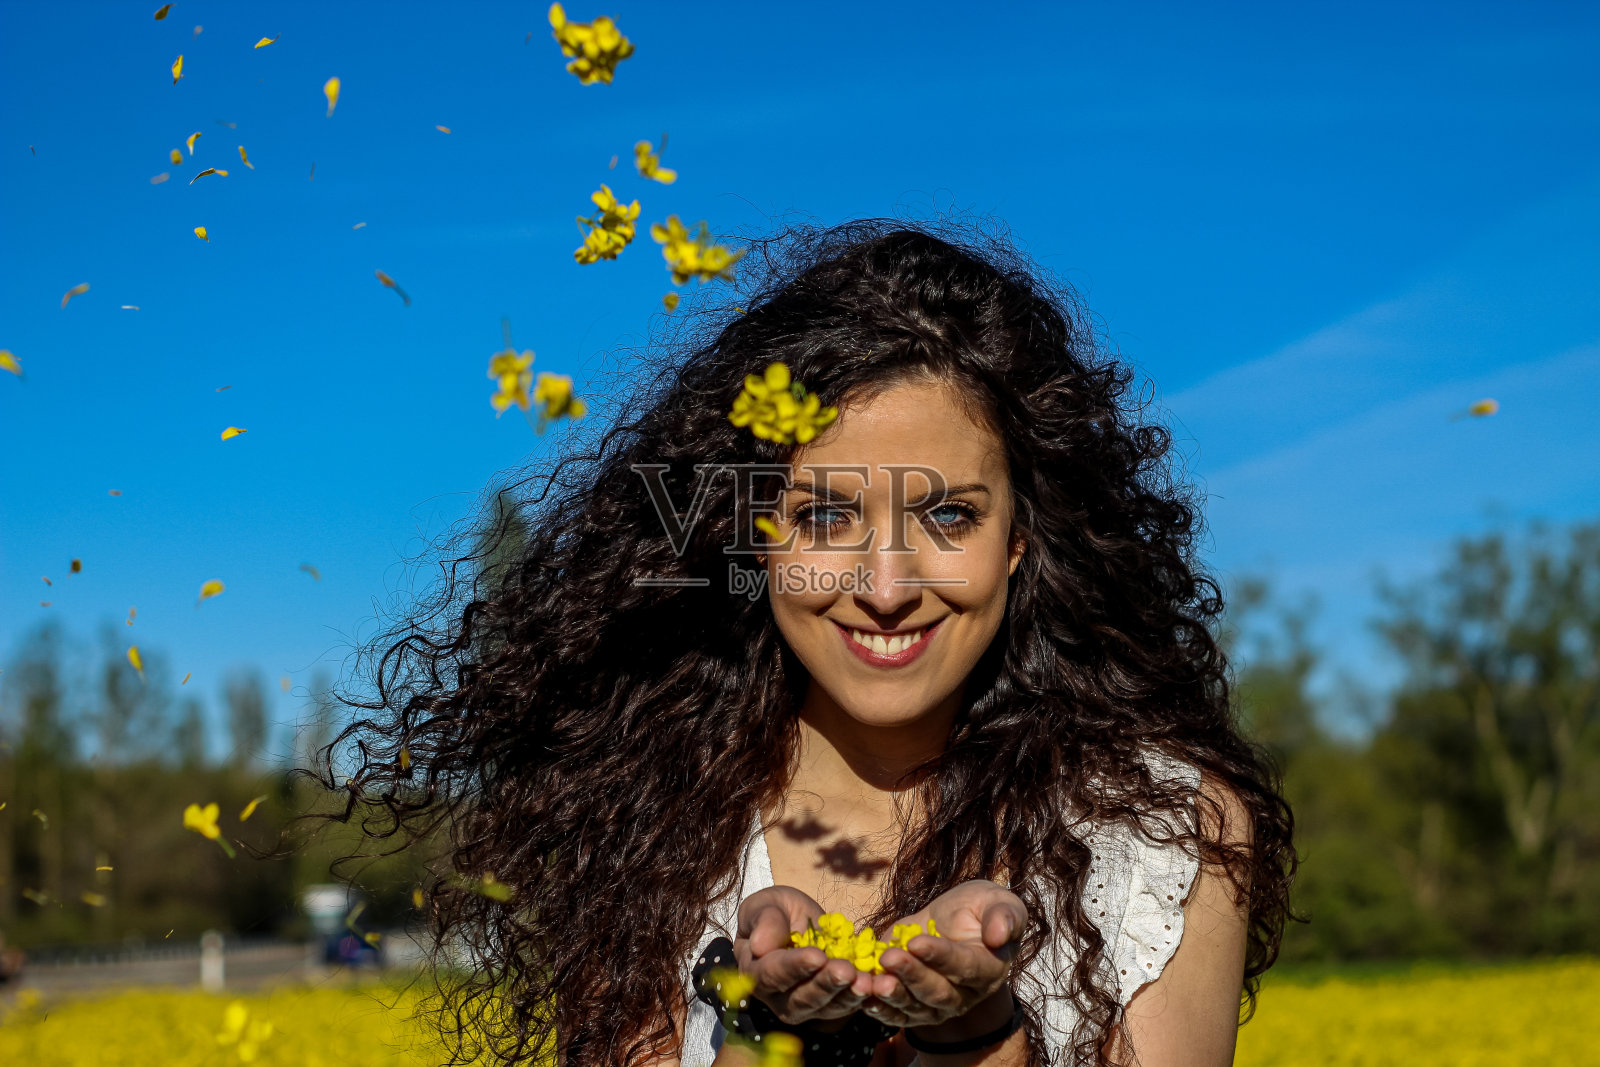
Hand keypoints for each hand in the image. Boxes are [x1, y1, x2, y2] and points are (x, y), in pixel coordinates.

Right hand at [733, 885, 875, 1024]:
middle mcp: (777, 997)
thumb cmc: (774, 912)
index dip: (795, 966)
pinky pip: (846, 1007)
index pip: (772, 973)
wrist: (793, 924)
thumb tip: (758, 945)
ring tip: (866, 982)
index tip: (817, 956)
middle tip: (847, 971)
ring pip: (826, 1008)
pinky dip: (862, 998)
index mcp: (755, 971)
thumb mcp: (765, 905)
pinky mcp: (828, 1007)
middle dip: (827, 984)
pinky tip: (877, 986)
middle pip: (802, 998)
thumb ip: (764, 922)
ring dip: (848, 996)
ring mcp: (804, 1006)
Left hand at [858, 879, 1025, 1031]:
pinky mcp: (913, 1007)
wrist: (957, 922)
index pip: (964, 966)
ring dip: (891, 996)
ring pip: (914, 1007)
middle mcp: (965, 994)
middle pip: (937, 992)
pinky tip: (862, 993)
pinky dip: (878, 1007)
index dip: (941, 956)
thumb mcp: (996, 901)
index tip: (917, 941)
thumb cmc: (979, 909)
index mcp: (987, 968)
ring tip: (871, 982)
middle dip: (911, 975)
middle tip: (888, 958)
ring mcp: (937, 1005)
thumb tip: (1000, 934)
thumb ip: (1005, 916)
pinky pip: (896, 1014)